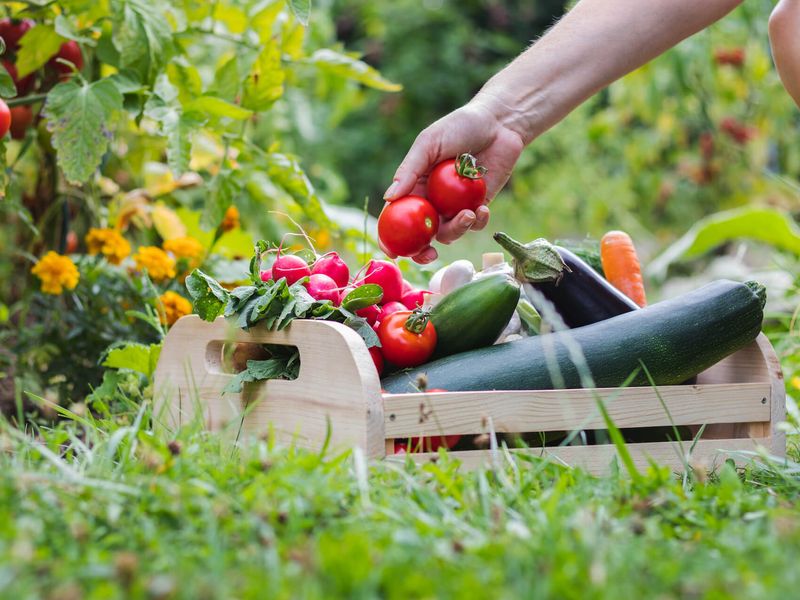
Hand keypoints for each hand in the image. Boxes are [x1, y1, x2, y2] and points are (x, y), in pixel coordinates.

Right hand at [382, 98, 525, 263]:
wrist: (499, 123)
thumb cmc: (459, 126)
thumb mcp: (429, 144)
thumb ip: (409, 170)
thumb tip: (389, 197)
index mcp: (415, 186)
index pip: (396, 217)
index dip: (391, 237)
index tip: (393, 252)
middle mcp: (432, 200)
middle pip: (421, 234)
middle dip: (423, 251)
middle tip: (430, 254)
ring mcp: (455, 206)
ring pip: (450, 233)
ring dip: (457, 230)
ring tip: (468, 214)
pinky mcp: (478, 206)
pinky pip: (474, 224)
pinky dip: (478, 221)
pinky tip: (483, 208)